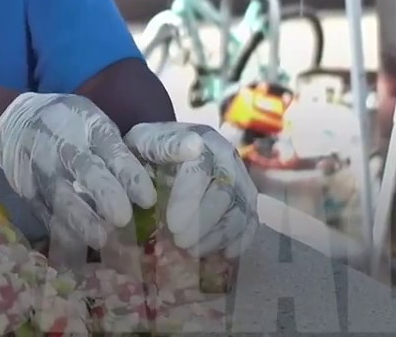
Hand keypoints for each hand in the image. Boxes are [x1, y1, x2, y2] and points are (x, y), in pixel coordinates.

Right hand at [0, 93, 155, 247]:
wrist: (18, 122)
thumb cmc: (72, 125)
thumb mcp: (97, 124)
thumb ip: (122, 151)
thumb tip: (174, 166)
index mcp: (89, 127)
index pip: (112, 150)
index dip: (129, 174)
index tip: (148, 199)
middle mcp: (65, 147)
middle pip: (86, 170)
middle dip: (104, 193)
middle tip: (122, 218)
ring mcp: (43, 169)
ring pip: (62, 195)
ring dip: (81, 218)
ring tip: (100, 239)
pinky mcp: (29, 191)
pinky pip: (45, 212)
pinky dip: (60, 230)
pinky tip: (76, 249)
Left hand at [125, 123, 258, 258]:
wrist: (162, 155)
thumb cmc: (151, 151)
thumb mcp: (146, 141)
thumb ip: (164, 145)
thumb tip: (193, 146)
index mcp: (204, 140)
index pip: (202, 168)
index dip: (189, 197)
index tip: (173, 224)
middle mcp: (228, 159)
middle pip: (224, 192)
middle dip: (203, 221)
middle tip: (180, 242)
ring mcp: (240, 181)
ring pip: (240, 210)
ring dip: (218, 235)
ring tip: (193, 252)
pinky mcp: (246, 202)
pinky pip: (250, 222)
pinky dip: (240, 240)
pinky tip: (224, 255)